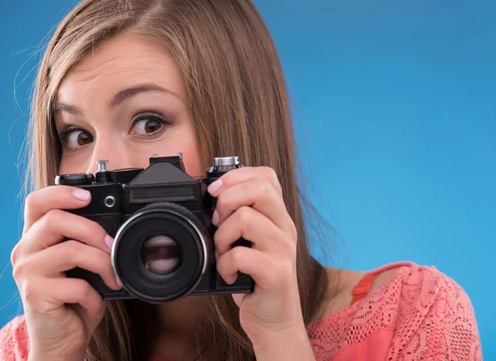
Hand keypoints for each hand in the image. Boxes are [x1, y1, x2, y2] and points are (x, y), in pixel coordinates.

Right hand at [11, 185, 121, 359]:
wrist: (62, 340)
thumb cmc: (73, 299)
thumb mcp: (80, 265)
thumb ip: (85, 242)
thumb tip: (116, 230)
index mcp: (35, 237)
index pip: (36, 202)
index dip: (60, 193)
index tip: (87, 196)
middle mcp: (24, 250)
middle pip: (56, 220)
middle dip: (93, 230)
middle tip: (113, 246)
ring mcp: (26, 272)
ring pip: (70, 250)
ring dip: (102, 263)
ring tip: (113, 278)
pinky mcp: (34, 294)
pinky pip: (76, 285)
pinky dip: (95, 296)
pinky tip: (96, 304)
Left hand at [208, 166, 308, 347]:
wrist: (274, 319)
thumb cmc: (254, 279)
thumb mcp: (248, 242)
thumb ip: (238, 218)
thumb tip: (210, 197)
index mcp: (277, 216)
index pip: (266, 175)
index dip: (236, 176)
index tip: (215, 193)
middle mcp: (285, 228)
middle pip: (259, 188)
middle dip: (227, 200)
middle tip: (219, 223)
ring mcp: (283, 249)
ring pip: (245, 218)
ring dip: (222, 236)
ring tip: (222, 252)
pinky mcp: (277, 273)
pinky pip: (240, 255)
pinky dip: (225, 265)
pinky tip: (228, 274)